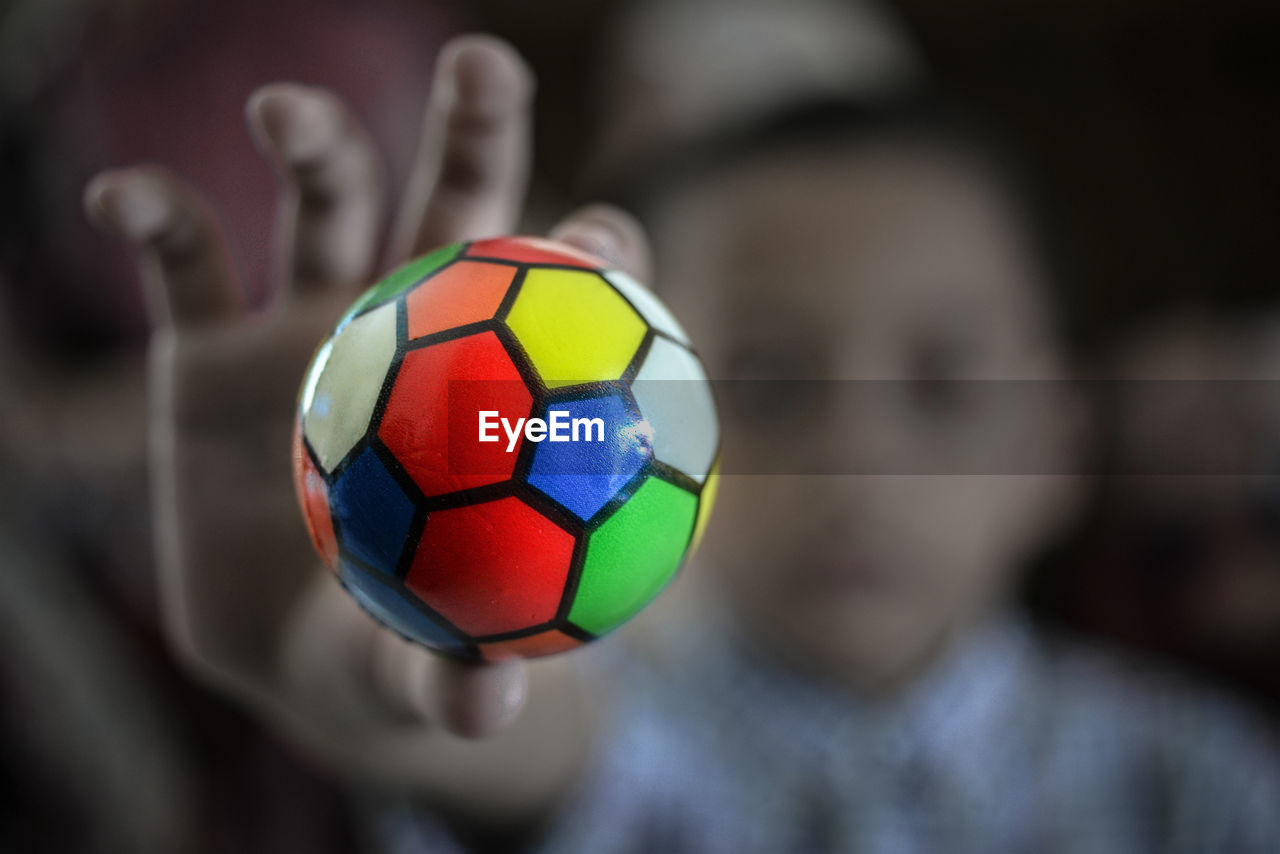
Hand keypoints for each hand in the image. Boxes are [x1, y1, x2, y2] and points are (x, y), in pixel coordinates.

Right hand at [83, 34, 651, 779]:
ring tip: (286, 115)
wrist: (294, 649)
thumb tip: (486, 704)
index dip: (593, 252)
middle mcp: (416, 327)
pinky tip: (129, 200)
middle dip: (473, 121)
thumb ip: (453, 675)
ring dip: (310, 138)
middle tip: (487, 66)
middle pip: (456, 199)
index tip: (600, 247)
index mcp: (499, 382)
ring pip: (322, 202)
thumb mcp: (421, 670)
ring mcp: (312, 322)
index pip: (566, 292)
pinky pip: (182, 262)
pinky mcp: (210, 345)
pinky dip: (157, 216)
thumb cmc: (397, 644)